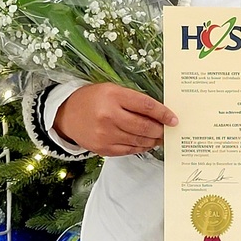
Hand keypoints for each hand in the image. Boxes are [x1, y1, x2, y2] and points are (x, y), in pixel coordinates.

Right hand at [53, 83, 177, 156]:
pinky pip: (128, 150)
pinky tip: (146, 143)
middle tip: (168, 130)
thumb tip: (159, 113)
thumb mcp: (113, 90)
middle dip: (160, 130)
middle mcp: (109, 116)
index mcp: (113, 96)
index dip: (163, 113)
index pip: (146, 106)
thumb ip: (134, 100)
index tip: (174, 119)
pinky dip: (141, 147)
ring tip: (160, 137)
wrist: (67, 114)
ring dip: (153, 140)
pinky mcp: (103, 148)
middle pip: (144, 126)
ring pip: (138, 140)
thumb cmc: (94, 99)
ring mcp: (105, 134)